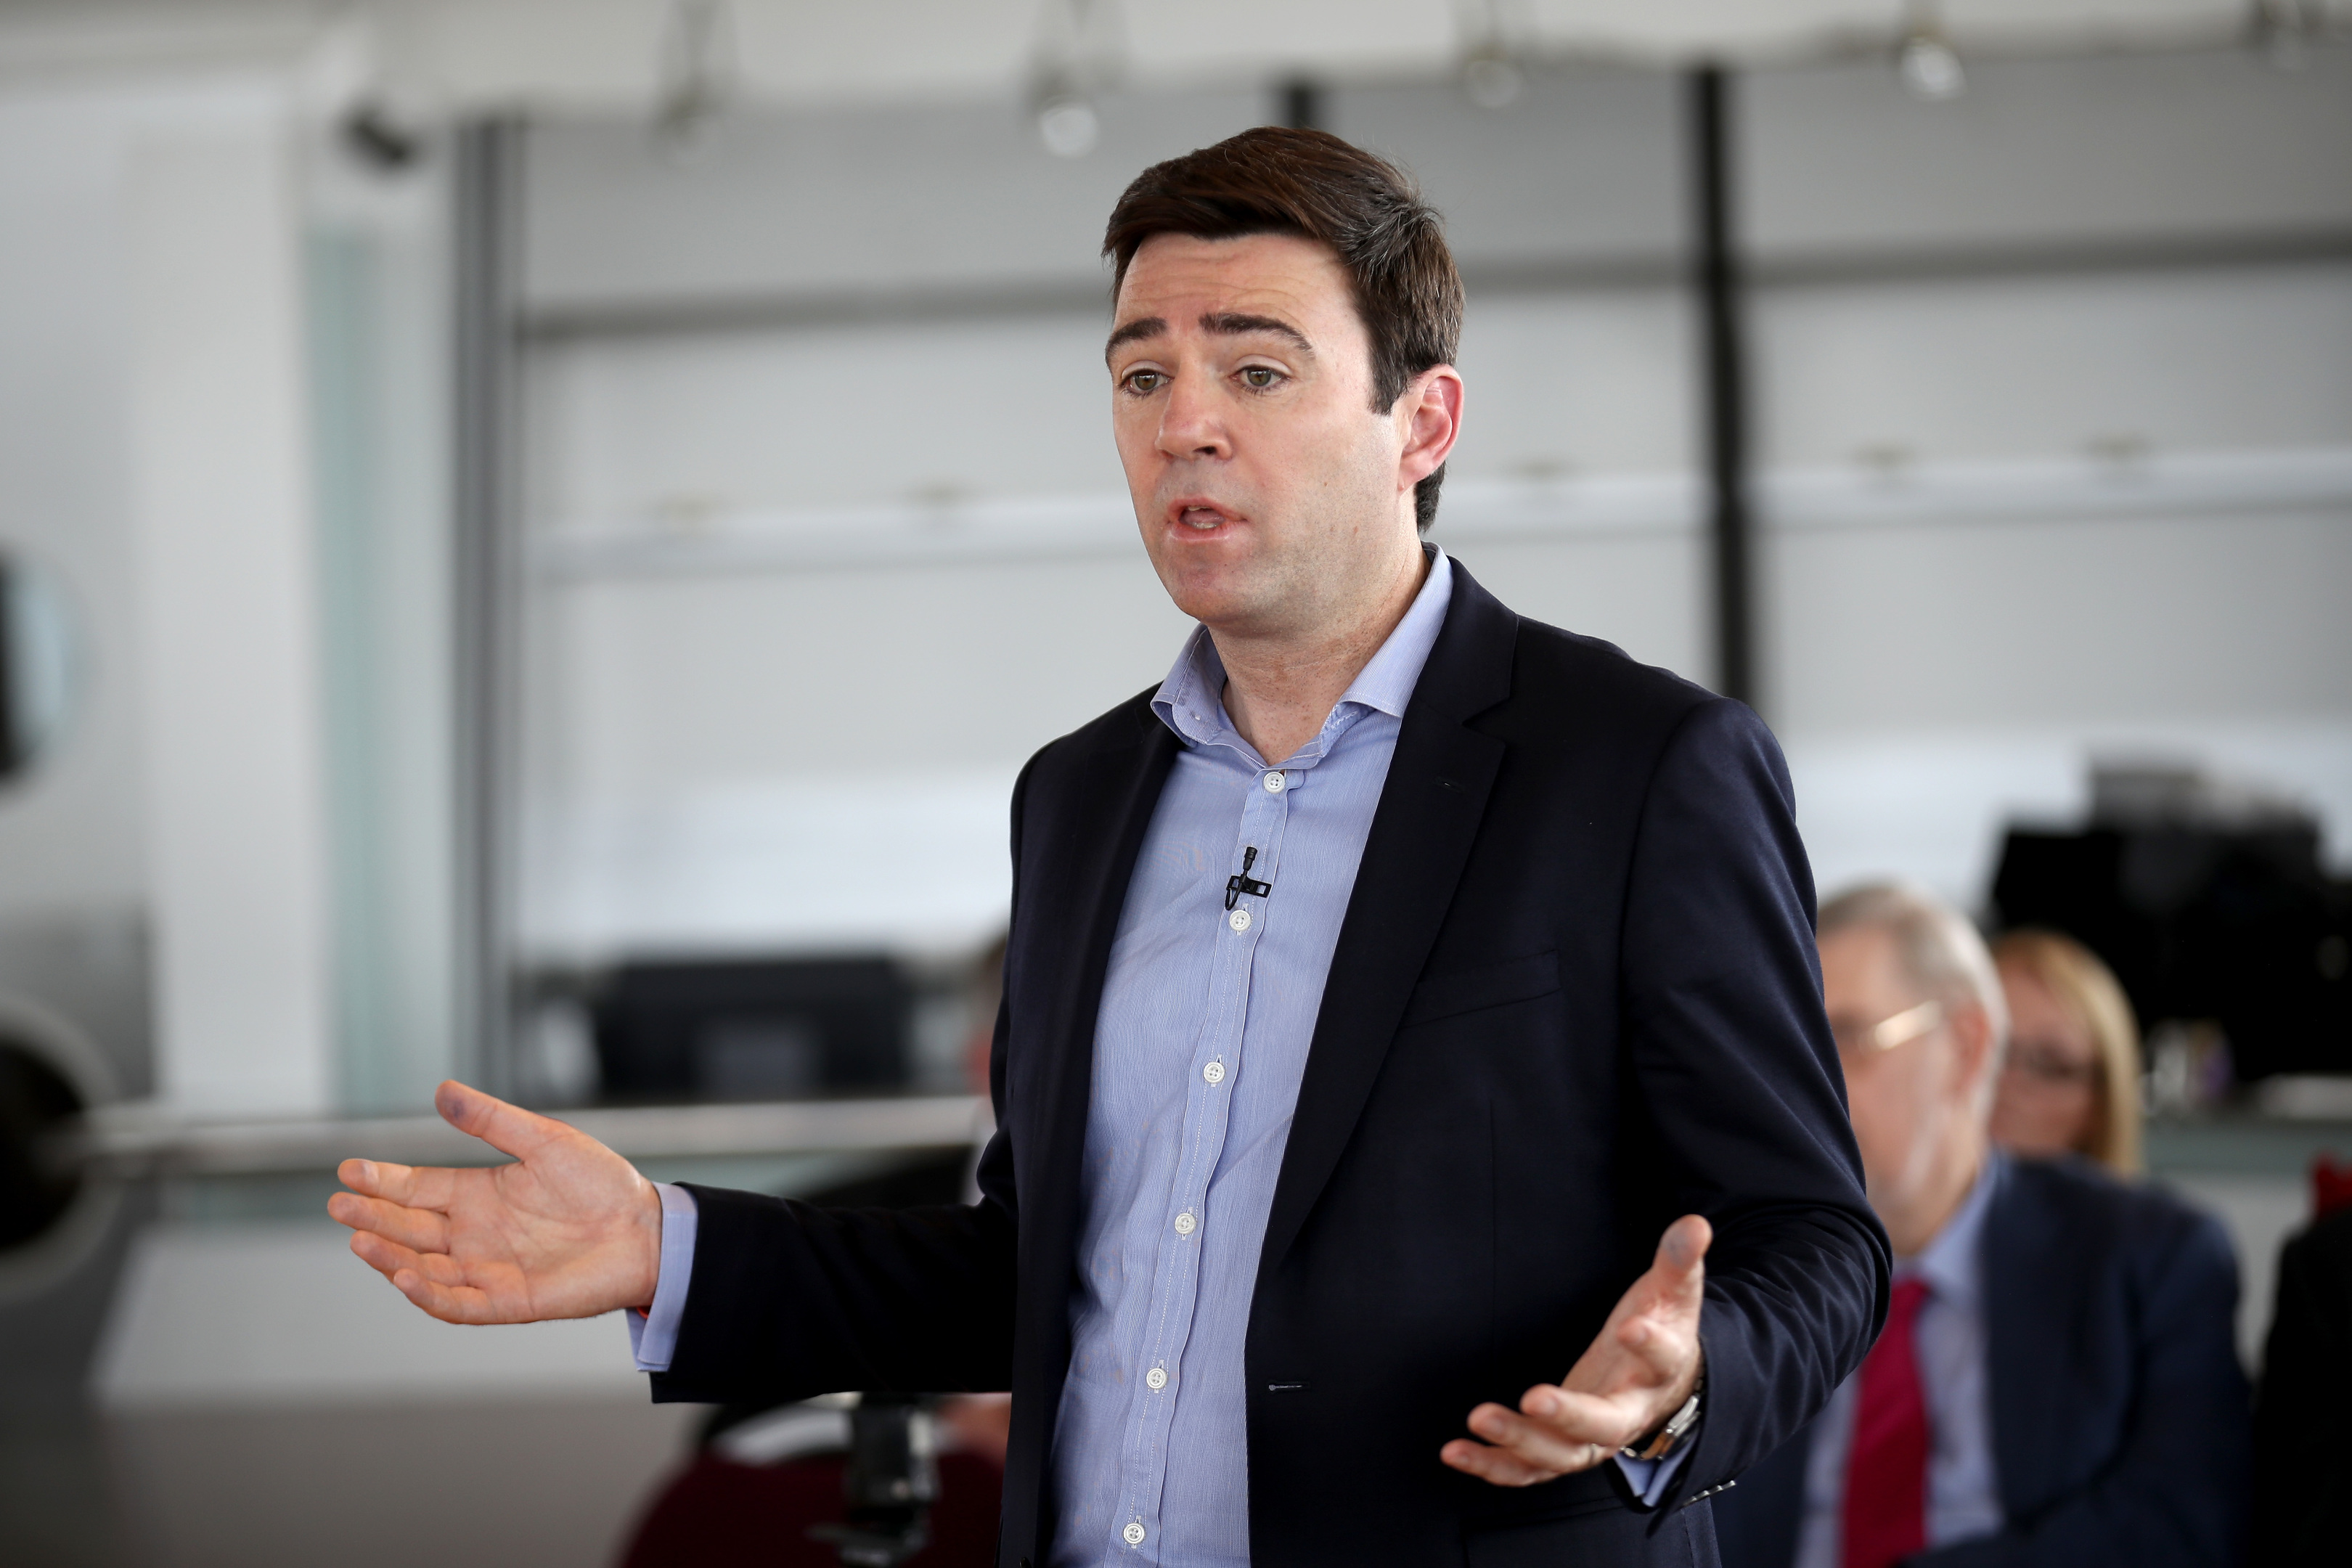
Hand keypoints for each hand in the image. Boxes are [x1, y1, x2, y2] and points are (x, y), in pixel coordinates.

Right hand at [327, 1081, 663, 1324]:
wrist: (646, 1229)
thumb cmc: (601, 1184)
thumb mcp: (544, 1142)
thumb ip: (492, 1121)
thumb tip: (443, 1089)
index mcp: (478, 1195)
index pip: (417, 1189)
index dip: (382, 1181)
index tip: (348, 1169)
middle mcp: (475, 1234)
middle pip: (409, 1228)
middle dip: (372, 1217)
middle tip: (338, 1204)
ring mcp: (488, 1269)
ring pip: (423, 1268)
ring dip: (389, 1256)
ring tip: (359, 1238)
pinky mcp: (508, 1300)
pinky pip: (457, 1303)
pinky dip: (428, 1293)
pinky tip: (404, 1275)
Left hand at [1441, 1214, 1709, 1486]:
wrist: (1664, 1385)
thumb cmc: (1661, 1329)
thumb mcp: (1671, 1292)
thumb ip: (1678, 1259)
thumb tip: (1695, 1223)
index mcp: (1659, 1371)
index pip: (1662, 1360)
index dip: (1651, 1344)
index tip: (1630, 1327)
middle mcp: (1628, 1413)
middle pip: (1604, 1426)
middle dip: (1569, 1416)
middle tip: (1534, 1398)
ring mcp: (1593, 1439)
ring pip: (1560, 1456)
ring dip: (1519, 1442)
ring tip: (1479, 1419)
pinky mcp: (1562, 1448)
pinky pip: (1528, 1469)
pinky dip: (1494, 1466)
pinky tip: (1457, 1452)